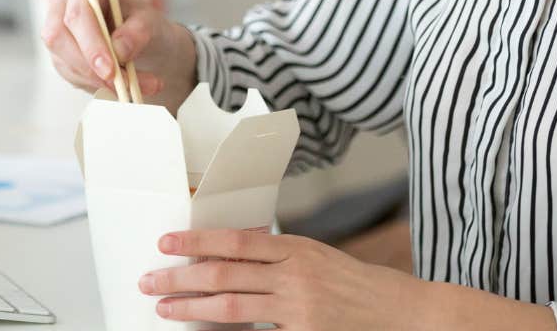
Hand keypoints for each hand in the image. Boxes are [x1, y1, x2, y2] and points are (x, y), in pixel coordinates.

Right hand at [41, 0, 195, 108]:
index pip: (77, 12)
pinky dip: (98, 87)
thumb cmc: (143, 23)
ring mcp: (58, 32)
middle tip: (120, 85)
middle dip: (88, 66)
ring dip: (98, 81)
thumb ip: (138, 31)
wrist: (143, 43)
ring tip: (133, 88)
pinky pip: (71, 76)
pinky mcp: (61, 56)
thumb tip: (119, 50)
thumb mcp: (150, 21)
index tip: (110, 69)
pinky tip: (121, 88)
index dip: (90, 42)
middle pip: (58, 36)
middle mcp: (64, 5)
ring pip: (64, 60)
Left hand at [138, 230, 435, 329]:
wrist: (406, 314)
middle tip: (150, 280)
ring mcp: (300, 310)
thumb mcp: (318, 259)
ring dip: (192, 307)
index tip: (166, 243)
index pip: (235, 241)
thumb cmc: (361, 288)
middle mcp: (296, 276)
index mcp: (298, 249)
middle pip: (224, 274)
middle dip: (181, 277)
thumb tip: (231, 257)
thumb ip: (278, 258)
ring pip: (232, 307)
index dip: (196, 241)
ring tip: (164, 307)